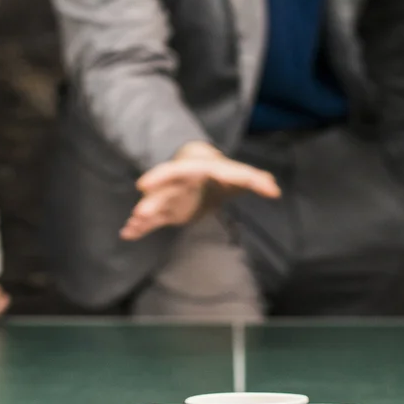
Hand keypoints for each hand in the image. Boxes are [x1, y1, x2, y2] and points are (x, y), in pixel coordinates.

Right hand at [121, 142, 281, 240]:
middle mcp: (178, 184)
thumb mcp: (238, 175)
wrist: (205, 169)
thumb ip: (255, 180)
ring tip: (131, 226)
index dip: (159, 178)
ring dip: (144, 217)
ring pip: (155, 208)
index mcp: (192, 171)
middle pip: (163, 193)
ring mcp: (172, 198)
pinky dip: (141, 227)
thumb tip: (275, 189)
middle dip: (151, 203)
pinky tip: (128, 234)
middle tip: (139, 214)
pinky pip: (154, 221)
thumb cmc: (223, 171)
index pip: (176, 172)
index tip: (143, 185)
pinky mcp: (170, 213)